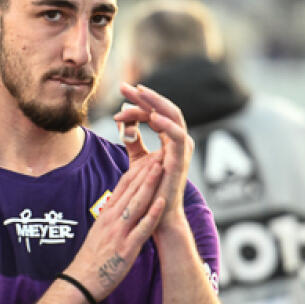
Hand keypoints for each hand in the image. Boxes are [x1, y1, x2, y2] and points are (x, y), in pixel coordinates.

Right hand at [65, 154, 164, 300]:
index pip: (122, 186)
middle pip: (131, 189)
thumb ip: (110, 218)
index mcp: (106, 215)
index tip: (148, 157)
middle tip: (159, 153)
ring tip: (161, 167)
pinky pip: (142, 228)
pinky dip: (153, 213)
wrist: (80, 282)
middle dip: (146, 170)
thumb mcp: (98, 232)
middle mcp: (112, 219)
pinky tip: (162, 201)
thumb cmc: (90, 260)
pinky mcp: (127, 248)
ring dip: (150, 184)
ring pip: (137, 203)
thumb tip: (120, 206)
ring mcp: (119, 232)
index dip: (137, 170)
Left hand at [112, 83, 193, 223]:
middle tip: (125, 86)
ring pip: (174, 116)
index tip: (122, 94)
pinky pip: (178, 136)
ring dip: (155, 103)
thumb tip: (122, 118)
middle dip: (145, 95)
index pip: (156, 111)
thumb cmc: (149, 190)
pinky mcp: (181, 160)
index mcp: (170, 139)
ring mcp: (182, 149)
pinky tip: (151, 116)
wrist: (157, 217)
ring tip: (137, 93)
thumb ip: (132, 139)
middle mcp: (179, 141)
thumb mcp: (137, 159)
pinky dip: (166, 124)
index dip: (139, 101)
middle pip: (165, 108)